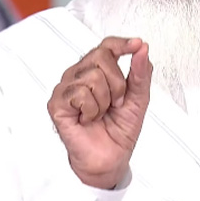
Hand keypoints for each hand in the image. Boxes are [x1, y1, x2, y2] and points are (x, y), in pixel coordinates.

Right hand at [47, 37, 152, 188]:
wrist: (111, 157)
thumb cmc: (120, 128)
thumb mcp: (139, 98)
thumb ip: (141, 73)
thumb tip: (142, 49)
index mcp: (97, 70)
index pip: (107, 45)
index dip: (122, 43)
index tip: (137, 45)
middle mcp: (79, 74)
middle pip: (101, 55)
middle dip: (118, 83)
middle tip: (116, 103)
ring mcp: (66, 88)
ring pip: (93, 76)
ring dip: (105, 100)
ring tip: (101, 113)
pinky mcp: (57, 103)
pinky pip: (80, 94)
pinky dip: (92, 110)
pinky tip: (88, 119)